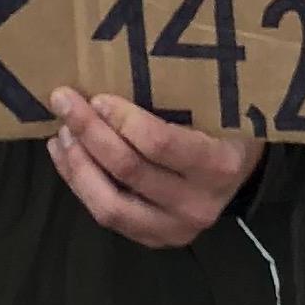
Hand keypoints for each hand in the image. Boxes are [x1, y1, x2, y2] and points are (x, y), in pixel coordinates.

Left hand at [43, 86, 267, 248]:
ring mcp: (174, 229)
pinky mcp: (153, 239)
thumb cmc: (225, 127)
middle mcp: (198, 204)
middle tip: (65, 102)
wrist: (243, 176)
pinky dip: (80, 184)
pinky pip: (107, 216)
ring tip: (62, 132)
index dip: (122, 120)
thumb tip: (115, 65)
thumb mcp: (218, 108)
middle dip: (90, 133)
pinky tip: (66, 155)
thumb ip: (176, 96)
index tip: (98, 97)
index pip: (160, 144)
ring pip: (110, 204)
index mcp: (219, 165)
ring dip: (77, 165)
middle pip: (129, 170)